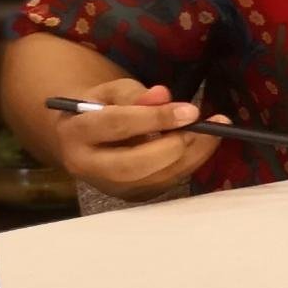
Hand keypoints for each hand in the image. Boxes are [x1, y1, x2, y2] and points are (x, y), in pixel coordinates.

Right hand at [49, 79, 223, 195]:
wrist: (87, 136)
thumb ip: (134, 93)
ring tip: (213, 132)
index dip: (155, 118)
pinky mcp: (132, 195)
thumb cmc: (100, 109)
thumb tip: (163, 96)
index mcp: (75, 133)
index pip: (116, 126)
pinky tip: (204, 144)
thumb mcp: (110, 92)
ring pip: (154, 179)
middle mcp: (87, 166)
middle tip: (200, 125)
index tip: (190, 111)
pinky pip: (166, 183)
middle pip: (132, 165)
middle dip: (172, 146)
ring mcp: (110, 186)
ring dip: (190, 156)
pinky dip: (190, 163)